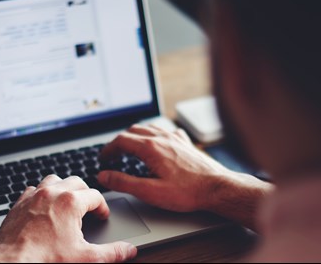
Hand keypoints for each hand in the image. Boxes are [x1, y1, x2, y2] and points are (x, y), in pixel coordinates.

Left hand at [0, 175, 137, 262]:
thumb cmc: (45, 261)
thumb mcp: (86, 259)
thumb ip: (112, 253)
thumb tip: (128, 250)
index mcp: (70, 202)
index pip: (95, 196)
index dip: (102, 207)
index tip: (102, 216)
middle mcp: (51, 193)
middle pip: (75, 182)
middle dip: (85, 193)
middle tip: (89, 208)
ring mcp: (32, 197)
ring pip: (53, 180)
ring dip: (63, 188)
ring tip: (68, 202)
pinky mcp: (18, 205)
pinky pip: (32, 190)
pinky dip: (41, 195)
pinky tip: (43, 208)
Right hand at [98, 125, 270, 228]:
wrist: (217, 188)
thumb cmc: (187, 192)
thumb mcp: (150, 192)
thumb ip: (124, 182)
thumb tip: (104, 175)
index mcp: (151, 148)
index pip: (121, 141)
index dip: (108, 149)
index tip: (103, 158)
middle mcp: (162, 138)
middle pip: (133, 131)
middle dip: (119, 142)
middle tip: (113, 155)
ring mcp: (175, 138)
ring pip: (149, 128)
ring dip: (135, 136)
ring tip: (129, 147)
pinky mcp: (185, 142)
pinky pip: (165, 130)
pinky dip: (154, 134)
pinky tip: (157, 142)